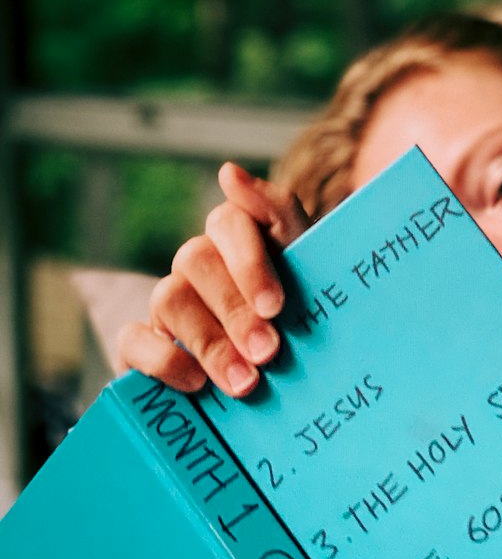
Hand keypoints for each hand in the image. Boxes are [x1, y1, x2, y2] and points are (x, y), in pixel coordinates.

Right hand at [116, 163, 310, 395]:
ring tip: (246, 382)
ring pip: (169, 298)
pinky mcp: (143, 344)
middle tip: (269, 353)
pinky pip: (134, 339)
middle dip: (235, 310)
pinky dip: (164, 362)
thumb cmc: (304, 318)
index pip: (229, 221)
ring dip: (209, 342)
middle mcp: (197, 263)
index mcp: (238, 238)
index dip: (249, 261)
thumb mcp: (311, 272)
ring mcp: (168, 302)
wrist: (293, 383)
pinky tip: (197, 385)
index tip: (276, 305)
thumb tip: (229, 173)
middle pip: (196, 260)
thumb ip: (280, 216)